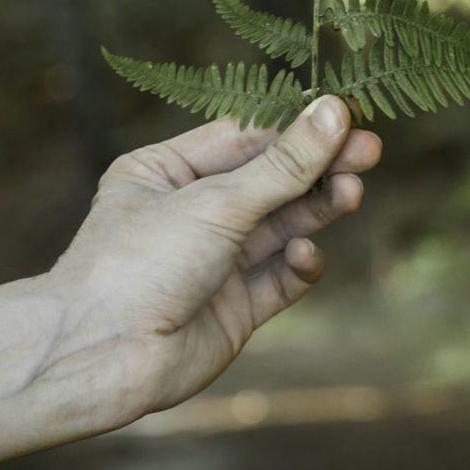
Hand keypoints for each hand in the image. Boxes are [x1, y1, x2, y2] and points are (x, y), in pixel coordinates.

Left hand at [46, 96, 380, 424]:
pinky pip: (278, 278)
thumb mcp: (216, 201)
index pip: (245, 138)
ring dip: (316, 210)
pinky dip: (298, 264)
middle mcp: (190, 213)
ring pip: (280, 226)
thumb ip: (284, 163)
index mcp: (167, 171)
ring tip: (352, 192)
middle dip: (318, 167)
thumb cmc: (138, 263)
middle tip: (370, 152)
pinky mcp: (232, 309)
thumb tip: (333, 111)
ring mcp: (213, 263)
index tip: (346, 116)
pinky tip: (305, 254)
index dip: (296, 128)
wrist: (98, 359)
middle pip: (270, 181)